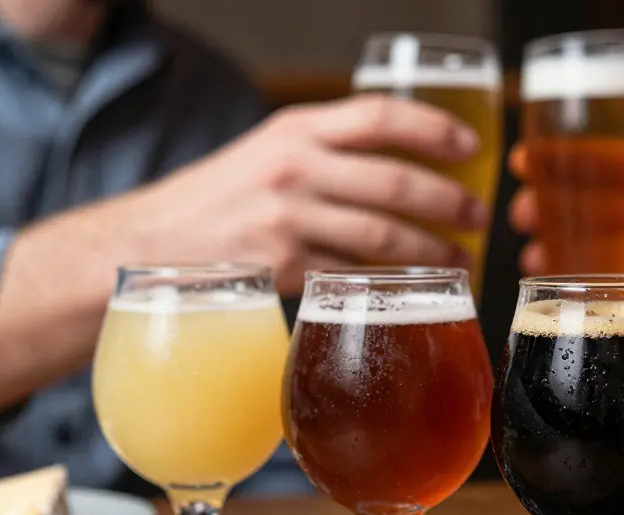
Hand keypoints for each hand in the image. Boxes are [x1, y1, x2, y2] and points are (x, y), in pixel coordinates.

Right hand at [0, 95, 487, 416]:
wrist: (145, 248)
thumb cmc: (212, 204)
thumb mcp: (264, 156)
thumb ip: (322, 155)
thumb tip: (393, 169)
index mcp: (292, 130)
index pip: (380, 114)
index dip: (435, 127)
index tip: (470, 146)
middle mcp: (293, 168)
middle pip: (395, 181)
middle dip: (450, 201)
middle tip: (478, 216)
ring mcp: (288, 220)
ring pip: (383, 235)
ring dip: (432, 250)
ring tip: (459, 259)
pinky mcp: (283, 269)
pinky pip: (354, 276)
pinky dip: (389, 285)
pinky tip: (410, 290)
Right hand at [510, 143, 623, 326]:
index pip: (606, 159)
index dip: (563, 156)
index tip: (527, 159)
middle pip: (586, 202)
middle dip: (546, 204)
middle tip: (519, 214)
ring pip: (589, 244)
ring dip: (554, 246)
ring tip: (529, 257)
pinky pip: (609, 285)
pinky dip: (581, 285)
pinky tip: (557, 292)